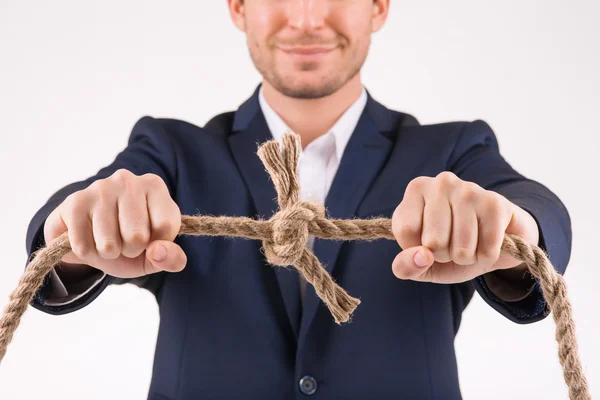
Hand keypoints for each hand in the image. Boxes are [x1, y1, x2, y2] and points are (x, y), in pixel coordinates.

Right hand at [44, 169, 186, 277]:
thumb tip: (157, 251)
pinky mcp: (74, 202)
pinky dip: (86, 253)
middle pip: (137, 237)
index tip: (149, 237)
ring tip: (106, 238)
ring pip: (108, 245)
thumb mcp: (157, 255)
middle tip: (123, 239)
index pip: (165, 226)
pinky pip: (83, 247)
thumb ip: (172, 258)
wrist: (87, 238)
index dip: (156, 244)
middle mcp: (128, 180)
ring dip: (107, 253)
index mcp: (155, 186)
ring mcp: (99, 188)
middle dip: (130, 250)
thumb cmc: (130, 243)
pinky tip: (87, 237)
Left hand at [391, 172, 538, 282]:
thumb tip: (422, 257)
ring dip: (466, 258)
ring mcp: (470, 190)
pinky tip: (487, 241)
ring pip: (461, 249)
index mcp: (416, 189)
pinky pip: (487, 250)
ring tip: (470, 242)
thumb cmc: (448, 247)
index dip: (418, 249)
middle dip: (444, 255)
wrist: (491, 242)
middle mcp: (441, 183)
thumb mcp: (420, 262)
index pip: (406, 230)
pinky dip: (487, 257)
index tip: (427, 241)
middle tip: (452, 243)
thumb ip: (406, 266)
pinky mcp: (495, 204)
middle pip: (433, 242)